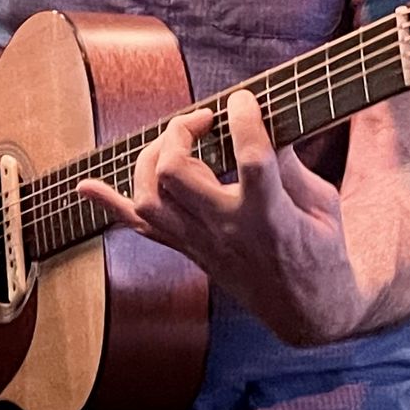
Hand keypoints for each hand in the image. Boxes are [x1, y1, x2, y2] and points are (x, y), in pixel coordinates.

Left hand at [76, 90, 354, 344]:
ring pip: (150, 198)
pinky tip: (87, 186)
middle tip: (204, 119)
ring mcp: (202, 244)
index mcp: (271, 217)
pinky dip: (110, 204)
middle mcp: (228, 231)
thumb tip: (265, 120)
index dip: (244, 120)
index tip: (243, 98)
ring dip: (152, 157)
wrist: (306, 310)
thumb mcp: (322, 203)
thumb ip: (291, 162)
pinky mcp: (189, 251)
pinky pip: (139, 228)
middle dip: (181, 132)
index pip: (252, 160)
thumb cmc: (321, 250)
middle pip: (177, 174)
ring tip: (177, 140)